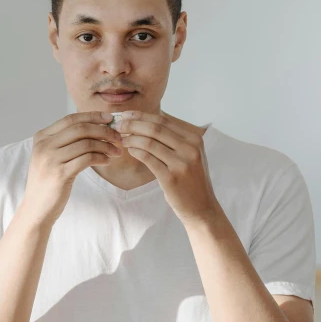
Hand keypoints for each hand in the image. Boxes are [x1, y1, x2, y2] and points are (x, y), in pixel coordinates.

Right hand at [22, 111, 122, 225]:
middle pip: (80, 128)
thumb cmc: (48, 182)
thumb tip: (95, 127)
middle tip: (118, 137)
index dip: (92, 116)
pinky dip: (101, 158)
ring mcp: (51, 159)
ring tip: (116, 151)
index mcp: (42, 137)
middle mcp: (44, 145)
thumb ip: (66, 141)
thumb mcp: (52, 156)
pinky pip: (87, 159)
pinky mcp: (60, 174)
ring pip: (86, 143)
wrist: (37, 208)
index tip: (110, 119)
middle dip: (104, 130)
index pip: (71, 119)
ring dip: (106, 146)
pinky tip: (108, 161)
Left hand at [116, 110, 217, 225]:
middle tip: (118, 125)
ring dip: (131, 138)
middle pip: (155, 129)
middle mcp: (190, 149)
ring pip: (149, 143)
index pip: (163, 120)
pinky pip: (148, 159)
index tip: (126, 114)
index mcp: (194, 139)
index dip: (141, 116)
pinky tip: (129, 150)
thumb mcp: (190, 155)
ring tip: (122, 139)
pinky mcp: (171, 178)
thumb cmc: (191, 180)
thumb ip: (174, 139)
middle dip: (133, 124)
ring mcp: (181, 164)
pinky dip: (135, 152)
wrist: (202, 207)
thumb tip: (146, 121)